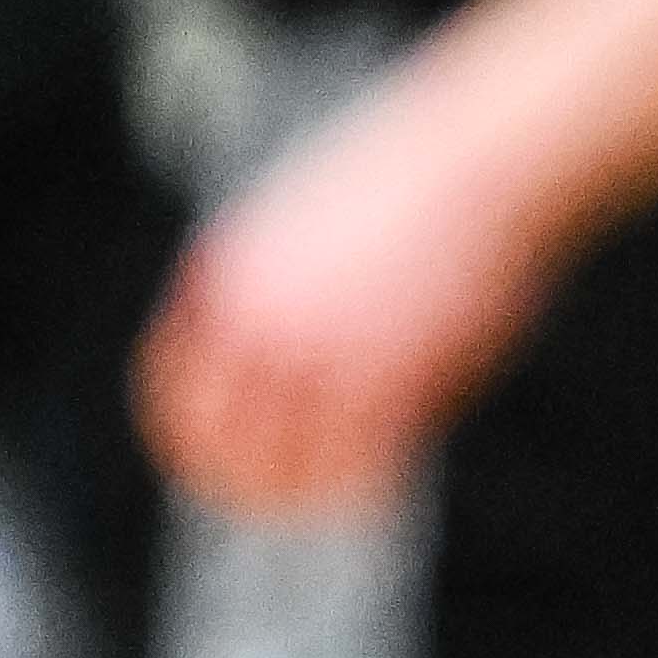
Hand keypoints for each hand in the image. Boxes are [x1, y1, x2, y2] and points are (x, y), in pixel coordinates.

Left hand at [138, 89, 562, 518]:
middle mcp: (260, 317)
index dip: (187, 431)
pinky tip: (374, 492)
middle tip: (256, 500)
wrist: (485, 153)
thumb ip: (278, 284)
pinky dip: (357, 488)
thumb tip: (279, 354)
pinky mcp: (386, 370)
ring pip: (279, 460)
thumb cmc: (421, 177)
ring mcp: (320, 347)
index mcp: (229, 272)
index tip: (211, 455)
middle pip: (211, 435)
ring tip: (320, 505)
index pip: (173, 380)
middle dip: (229, 478)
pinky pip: (355, 459)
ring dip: (293, 494)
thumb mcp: (309, 217)